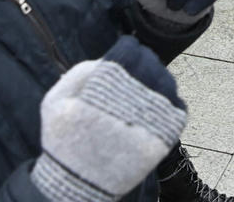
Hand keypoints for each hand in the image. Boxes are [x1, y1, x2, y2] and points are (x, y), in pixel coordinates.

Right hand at [32, 36, 185, 201]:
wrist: (77, 186)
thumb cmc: (63, 141)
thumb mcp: (54, 101)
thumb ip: (79, 72)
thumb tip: (107, 57)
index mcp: (104, 87)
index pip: (130, 50)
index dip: (128, 48)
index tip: (126, 52)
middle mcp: (130, 99)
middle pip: (151, 63)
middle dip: (144, 61)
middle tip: (138, 67)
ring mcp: (151, 120)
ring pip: (167, 83)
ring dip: (159, 80)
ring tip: (147, 86)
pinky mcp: (163, 139)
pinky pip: (179, 108)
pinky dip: (171, 102)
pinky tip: (157, 106)